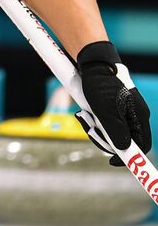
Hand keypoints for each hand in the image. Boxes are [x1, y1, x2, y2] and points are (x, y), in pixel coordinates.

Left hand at [75, 41, 151, 166]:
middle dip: (104, 138)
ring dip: (95, 127)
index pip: (142, 145)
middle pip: (122, 140)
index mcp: (139, 116)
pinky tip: (83, 111)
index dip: (130, 157)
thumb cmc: (101, 85)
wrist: (92, 63)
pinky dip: (92, 119)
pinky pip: (101, 121)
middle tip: (90, 128)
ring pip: (109, 131)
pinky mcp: (110, 107)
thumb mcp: (106, 111)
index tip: (113, 162)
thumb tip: (124, 151)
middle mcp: (133, 114)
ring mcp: (121, 110)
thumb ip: (116, 132)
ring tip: (84, 114)